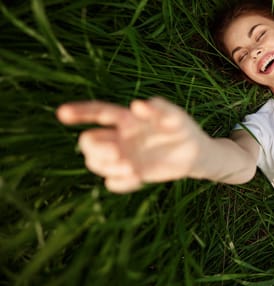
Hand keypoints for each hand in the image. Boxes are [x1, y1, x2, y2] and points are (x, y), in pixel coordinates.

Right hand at [56, 97, 210, 192]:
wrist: (194, 153)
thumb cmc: (182, 128)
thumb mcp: (175, 117)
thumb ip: (159, 109)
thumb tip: (136, 105)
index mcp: (126, 119)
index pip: (99, 113)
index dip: (80, 112)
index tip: (62, 113)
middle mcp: (119, 137)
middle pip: (88, 142)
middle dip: (94, 149)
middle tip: (117, 154)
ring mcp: (124, 157)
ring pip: (95, 163)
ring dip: (106, 168)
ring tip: (131, 169)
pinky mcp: (132, 174)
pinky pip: (112, 183)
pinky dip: (119, 183)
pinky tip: (137, 178)